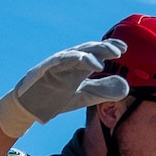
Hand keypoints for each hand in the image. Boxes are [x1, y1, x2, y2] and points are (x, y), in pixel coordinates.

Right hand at [0, 40, 130, 138]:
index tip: (125, 48)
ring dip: (88, 55)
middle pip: (89, 49)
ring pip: (74, 53)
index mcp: (80, 66)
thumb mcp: (84, 96)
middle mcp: (70, 61)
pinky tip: (79, 59)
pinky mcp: (45, 69)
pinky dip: (69, 59)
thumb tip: (126, 86)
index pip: (97, 52)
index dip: (110, 47)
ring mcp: (57, 64)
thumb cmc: (55, 98)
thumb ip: (103, 91)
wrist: (30, 108)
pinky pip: (57, 61)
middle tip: (119, 52)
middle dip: (103, 48)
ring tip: (101, 62)